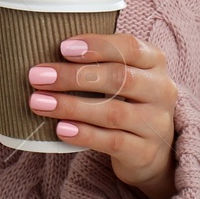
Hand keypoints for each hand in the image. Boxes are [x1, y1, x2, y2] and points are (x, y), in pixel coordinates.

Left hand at [27, 32, 178, 198]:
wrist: (151, 151)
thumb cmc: (125, 102)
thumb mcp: (122, 77)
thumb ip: (97, 63)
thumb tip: (45, 50)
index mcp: (154, 63)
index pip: (130, 47)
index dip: (97, 45)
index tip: (63, 47)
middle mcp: (161, 91)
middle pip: (119, 78)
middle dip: (74, 76)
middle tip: (38, 76)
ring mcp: (156, 123)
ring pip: (113, 112)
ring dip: (72, 106)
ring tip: (39, 102)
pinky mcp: (145, 152)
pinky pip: (112, 141)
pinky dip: (84, 134)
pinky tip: (61, 129)